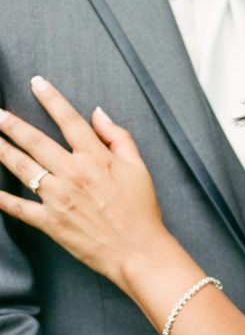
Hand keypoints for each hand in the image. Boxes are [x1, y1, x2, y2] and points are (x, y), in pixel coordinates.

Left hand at [0, 78, 166, 289]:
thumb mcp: (138, 168)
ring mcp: (59, 198)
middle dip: (11, 124)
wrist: (139, 251)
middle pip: (35, 141)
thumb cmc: (142, 211)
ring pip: (22, 167)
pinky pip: (19, 207)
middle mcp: (73, 173)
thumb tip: (98, 114)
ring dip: (1, 150)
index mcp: (96, 158)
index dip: (51, 99)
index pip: (69, 120)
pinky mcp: (50, 222)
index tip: (36, 83)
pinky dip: (1, 198)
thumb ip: (118, 137)